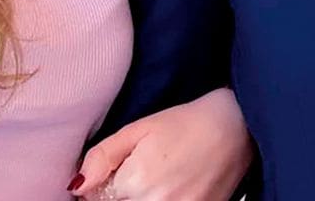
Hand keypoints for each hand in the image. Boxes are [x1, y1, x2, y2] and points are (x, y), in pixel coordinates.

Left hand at [72, 88, 253, 200]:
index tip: (112, 175)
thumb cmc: (188, 122)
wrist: (239, 124)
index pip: (95, 199)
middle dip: (119, 194)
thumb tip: (76, 186)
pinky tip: (170, 188)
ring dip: (141, 198)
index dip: (100, 187)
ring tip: (154, 181)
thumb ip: (103, 156)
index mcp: (134, 181)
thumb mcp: (140, 128)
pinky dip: (162, 200)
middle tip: (138, 176)